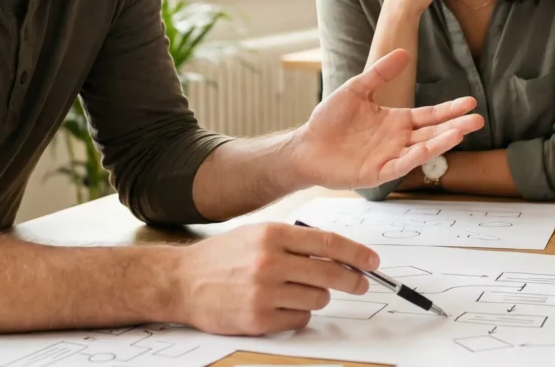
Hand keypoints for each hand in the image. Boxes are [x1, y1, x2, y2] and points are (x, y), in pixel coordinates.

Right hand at [172, 223, 375, 335]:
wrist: (181, 281)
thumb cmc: (223, 257)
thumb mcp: (259, 234)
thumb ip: (296, 242)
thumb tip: (340, 255)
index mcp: (272, 235)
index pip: (328, 243)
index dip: (356, 254)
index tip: (372, 262)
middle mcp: (269, 262)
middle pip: (330, 274)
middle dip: (352, 281)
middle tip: (360, 284)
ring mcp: (263, 293)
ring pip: (317, 299)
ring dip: (316, 297)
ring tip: (297, 291)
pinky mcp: (257, 320)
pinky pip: (299, 320)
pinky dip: (298, 316)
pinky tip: (281, 307)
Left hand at [282, 48, 483, 189]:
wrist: (305, 146)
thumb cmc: (329, 119)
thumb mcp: (356, 89)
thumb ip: (379, 73)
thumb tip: (403, 52)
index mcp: (396, 121)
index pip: (430, 115)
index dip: (449, 109)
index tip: (471, 102)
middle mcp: (398, 140)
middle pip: (433, 133)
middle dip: (455, 126)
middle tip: (478, 120)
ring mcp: (389, 157)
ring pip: (422, 150)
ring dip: (441, 143)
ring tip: (461, 133)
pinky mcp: (377, 173)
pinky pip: (400, 165)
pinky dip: (414, 158)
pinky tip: (427, 149)